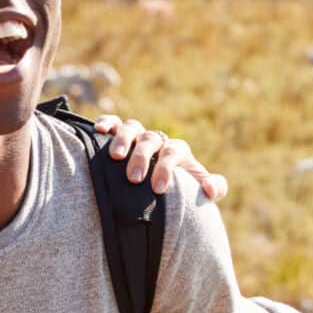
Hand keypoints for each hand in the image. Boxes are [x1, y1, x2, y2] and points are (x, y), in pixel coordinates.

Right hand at [94, 115, 228, 199]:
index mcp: (177, 150)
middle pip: (150, 140)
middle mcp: (157, 140)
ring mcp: (138, 136)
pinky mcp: (119, 134)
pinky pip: (113, 123)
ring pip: (131, 128)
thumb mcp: (198, 190)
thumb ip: (214, 188)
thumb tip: (211, 189)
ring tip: (115, 157)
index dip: (166, 169)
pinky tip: (99, 131)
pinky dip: (107, 123)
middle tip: (134, 178)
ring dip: (123, 139)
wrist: (161, 187)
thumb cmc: (180, 189)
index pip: (173, 153)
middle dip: (142, 158)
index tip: (158, 189)